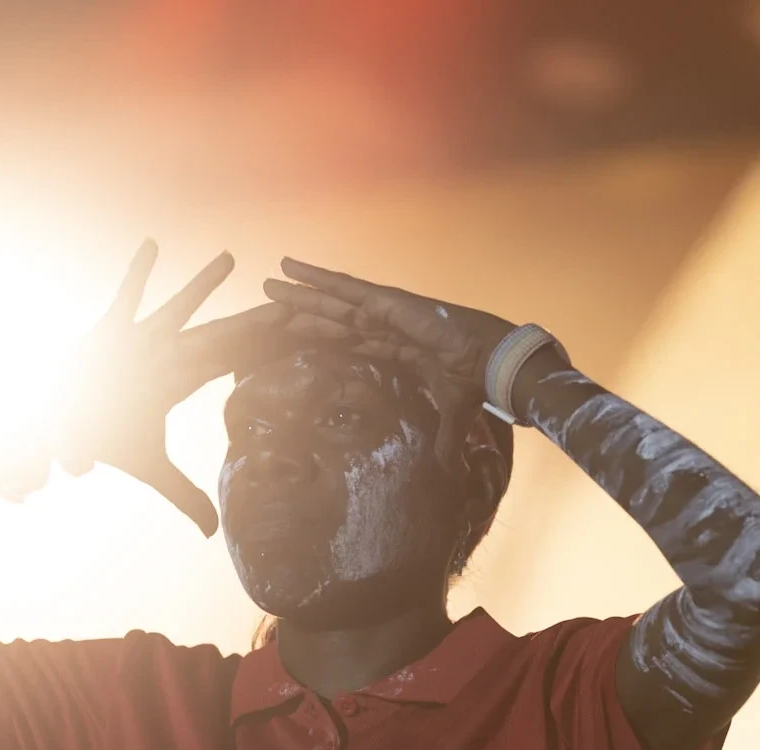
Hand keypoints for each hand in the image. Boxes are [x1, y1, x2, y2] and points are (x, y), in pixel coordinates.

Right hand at [40, 242, 310, 533]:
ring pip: (179, 307)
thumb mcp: (148, 467)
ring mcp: (141, 339)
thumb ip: (183, 495)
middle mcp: (168, 355)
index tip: (297, 336)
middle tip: (291, 302)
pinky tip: (152, 245)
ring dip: (203, 285)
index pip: (234, 364)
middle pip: (221, 335)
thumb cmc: (102, 434)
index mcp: (181, 381)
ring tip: (230, 256)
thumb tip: (212, 534)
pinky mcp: (109, 330)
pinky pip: (126, 298)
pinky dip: (137, 274)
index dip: (264, 351)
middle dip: (254, 321)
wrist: (59, 421)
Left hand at [263, 259, 522, 468]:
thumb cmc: (473, 383)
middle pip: (333, 320)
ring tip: (270, 281)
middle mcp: (385, 326)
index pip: (351, 344)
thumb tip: (449, 472)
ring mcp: (384, 310)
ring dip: (301, 293)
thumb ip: (445, 440)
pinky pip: (344, 287)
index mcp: (396, 349)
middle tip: (270, 307)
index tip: (301, 342)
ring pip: (332, 301)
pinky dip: (316, 277)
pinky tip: (291, 267)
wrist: (489, 362)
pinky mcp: (385, 301)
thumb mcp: (453, 416)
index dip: (326, 342)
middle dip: (304, 313)